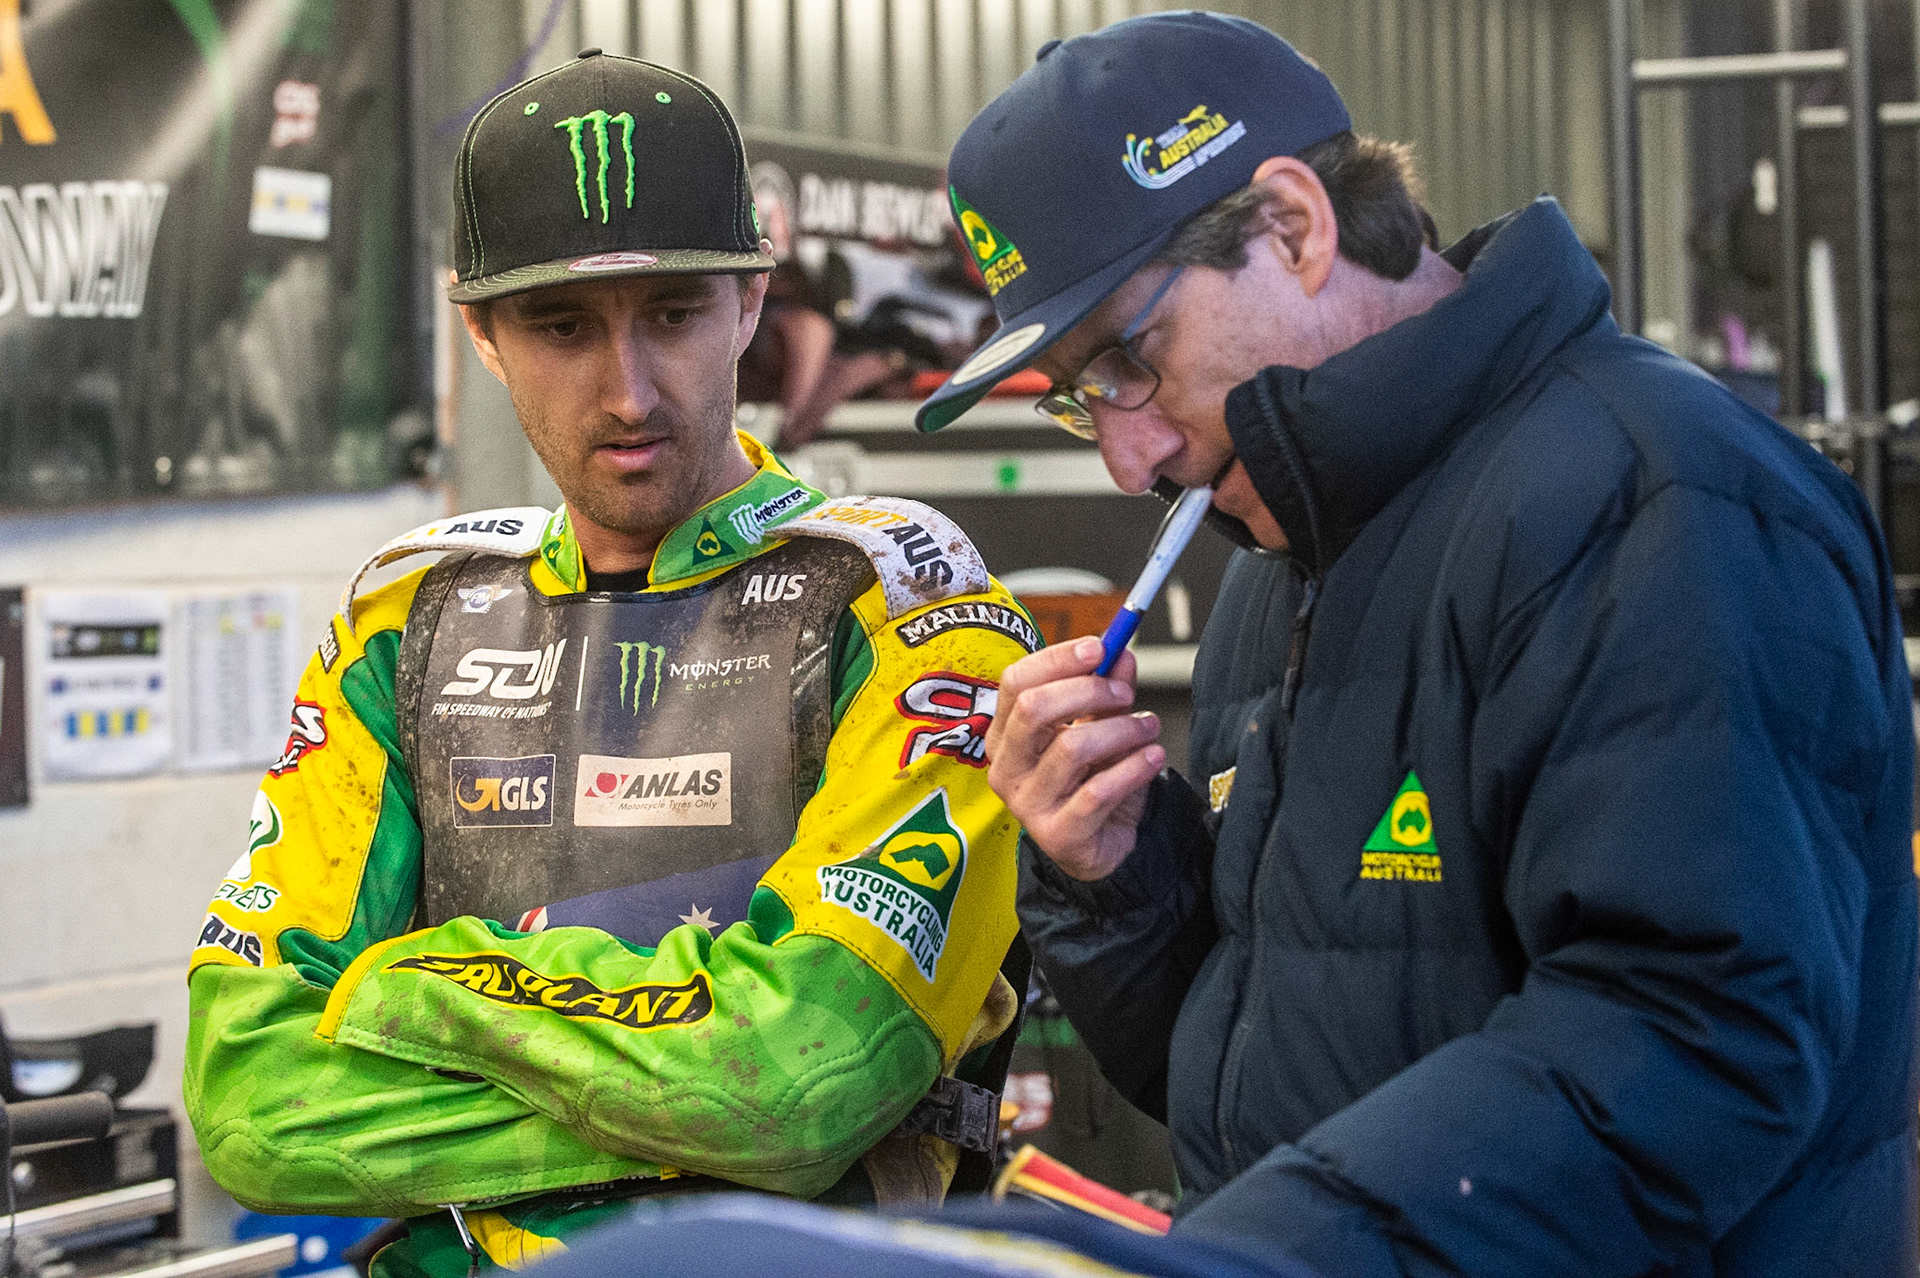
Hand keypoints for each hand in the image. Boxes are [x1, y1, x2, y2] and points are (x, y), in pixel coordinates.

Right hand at [985, 636, 1164, 880]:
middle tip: (1125, 694)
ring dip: (1121, 730)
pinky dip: (1132, 768)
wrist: (1102, 846)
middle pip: (1034, 708)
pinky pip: (1097, 791)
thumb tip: (1120, 654)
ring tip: (1148, 729)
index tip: (1099, 647)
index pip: (1016, 682)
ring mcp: (1027, 805)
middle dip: (1088, 691)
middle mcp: (1006, 768)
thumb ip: (1106, 692)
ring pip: (1072, 747)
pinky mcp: (1057, 835)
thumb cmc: (1092, 781)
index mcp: (1005, 734)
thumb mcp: (1099, 729)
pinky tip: (1153, 756)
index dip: (1057, 658)